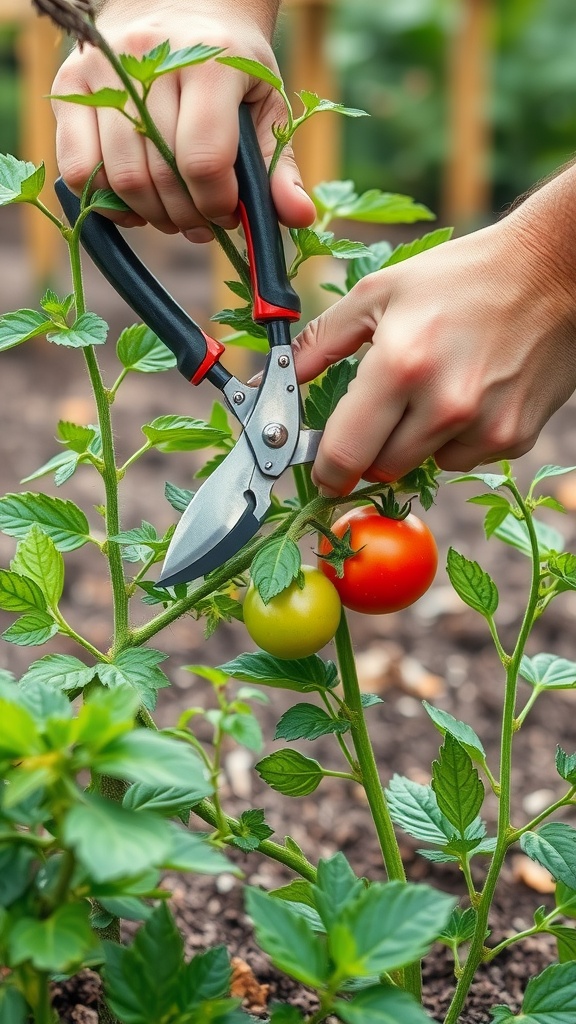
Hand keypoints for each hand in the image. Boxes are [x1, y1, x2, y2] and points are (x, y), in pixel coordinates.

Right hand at [51, 2, 314, 236]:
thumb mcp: (268, 107)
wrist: (182, 5)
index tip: (227, 212)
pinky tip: (134, 202)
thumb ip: (280, 168)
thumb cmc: (232, 66)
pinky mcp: (69, 85)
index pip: (205, 160)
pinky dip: (107, 201)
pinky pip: (78, 169)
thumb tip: (300, 217)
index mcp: (209, 60)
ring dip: (151, 214)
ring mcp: (102, 69)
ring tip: (174, 212)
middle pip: (161, 176)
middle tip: (202, 221)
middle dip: (187, 216)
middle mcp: (148, 56)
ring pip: (120, 179)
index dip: (217, 203)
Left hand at [294, 208, 575, 494]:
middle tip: (380, 410)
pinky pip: (463, 459)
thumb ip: (320, 341)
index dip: (326, 468)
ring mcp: (484, 427)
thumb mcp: (380, 292)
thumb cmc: (461, 277)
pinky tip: (470, 393)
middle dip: (369, 449)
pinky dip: (455, 439)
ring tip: (434, 389)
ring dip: (414, 442)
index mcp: (401, 365)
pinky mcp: (514, 439)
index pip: (345, 454)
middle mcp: (444, 405)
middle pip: (381, 469)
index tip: (323, 466)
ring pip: (422, 467)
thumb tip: (274, 380)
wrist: (554, 273)